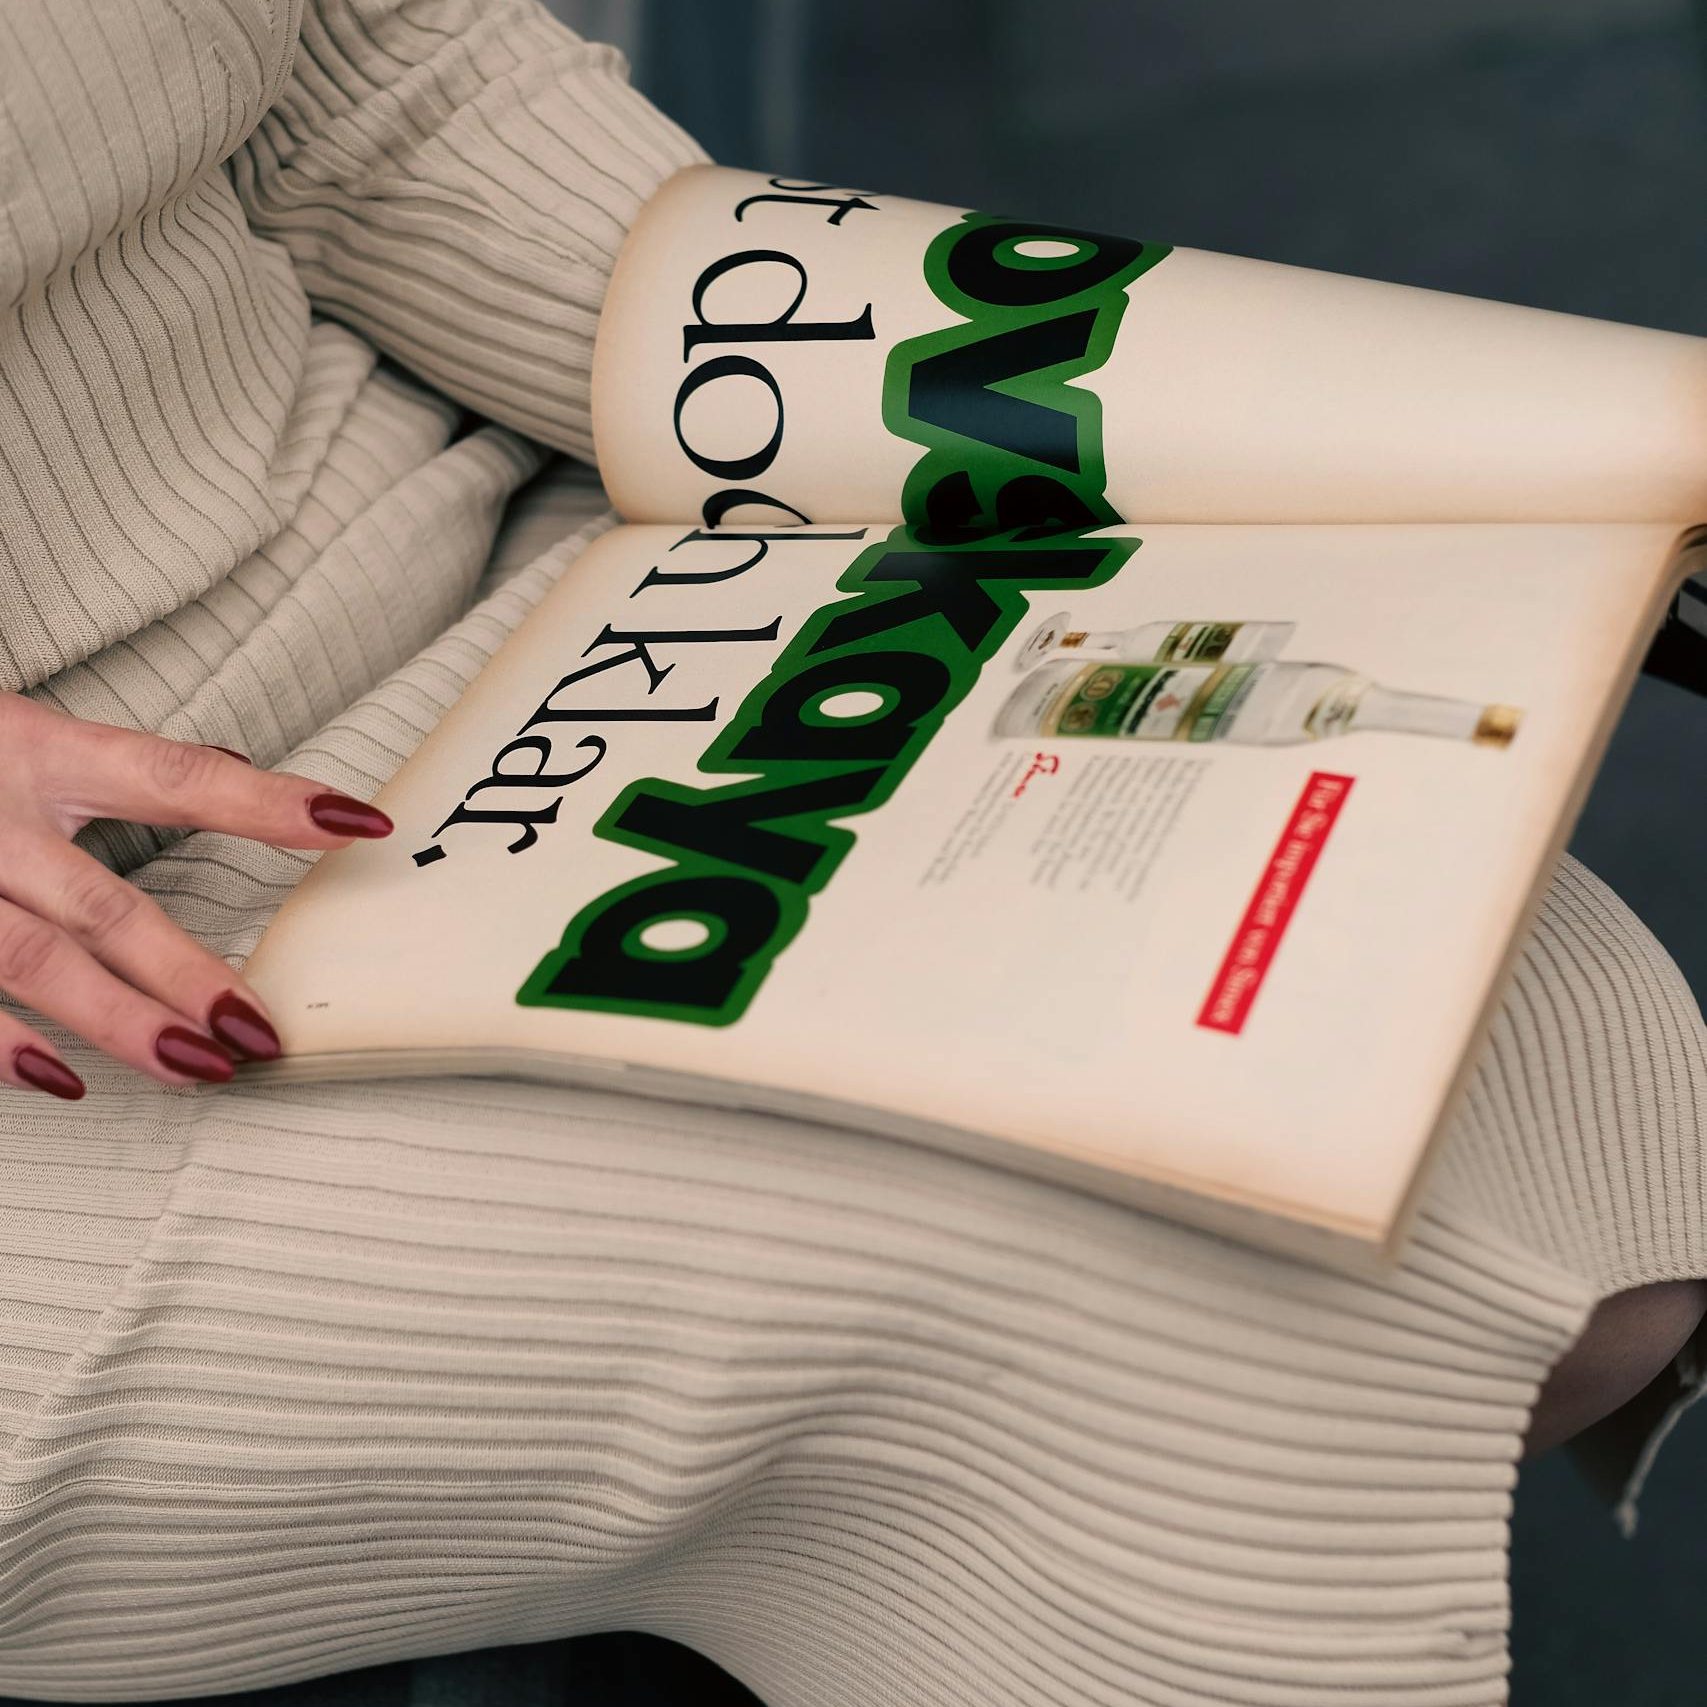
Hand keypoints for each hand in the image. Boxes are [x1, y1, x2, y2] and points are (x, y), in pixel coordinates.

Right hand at [0, 694, 392, 1099]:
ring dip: (113, 1025)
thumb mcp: (14, 733)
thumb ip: (101, 768)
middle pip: (100, 903)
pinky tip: (53, 1084)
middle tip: (262, 1032)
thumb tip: (235, 772)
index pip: (176, 774)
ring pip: (24, 959)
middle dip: (185, 974)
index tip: (361, 823)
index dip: (271, 800)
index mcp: (31, 744)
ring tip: (197, 1070)